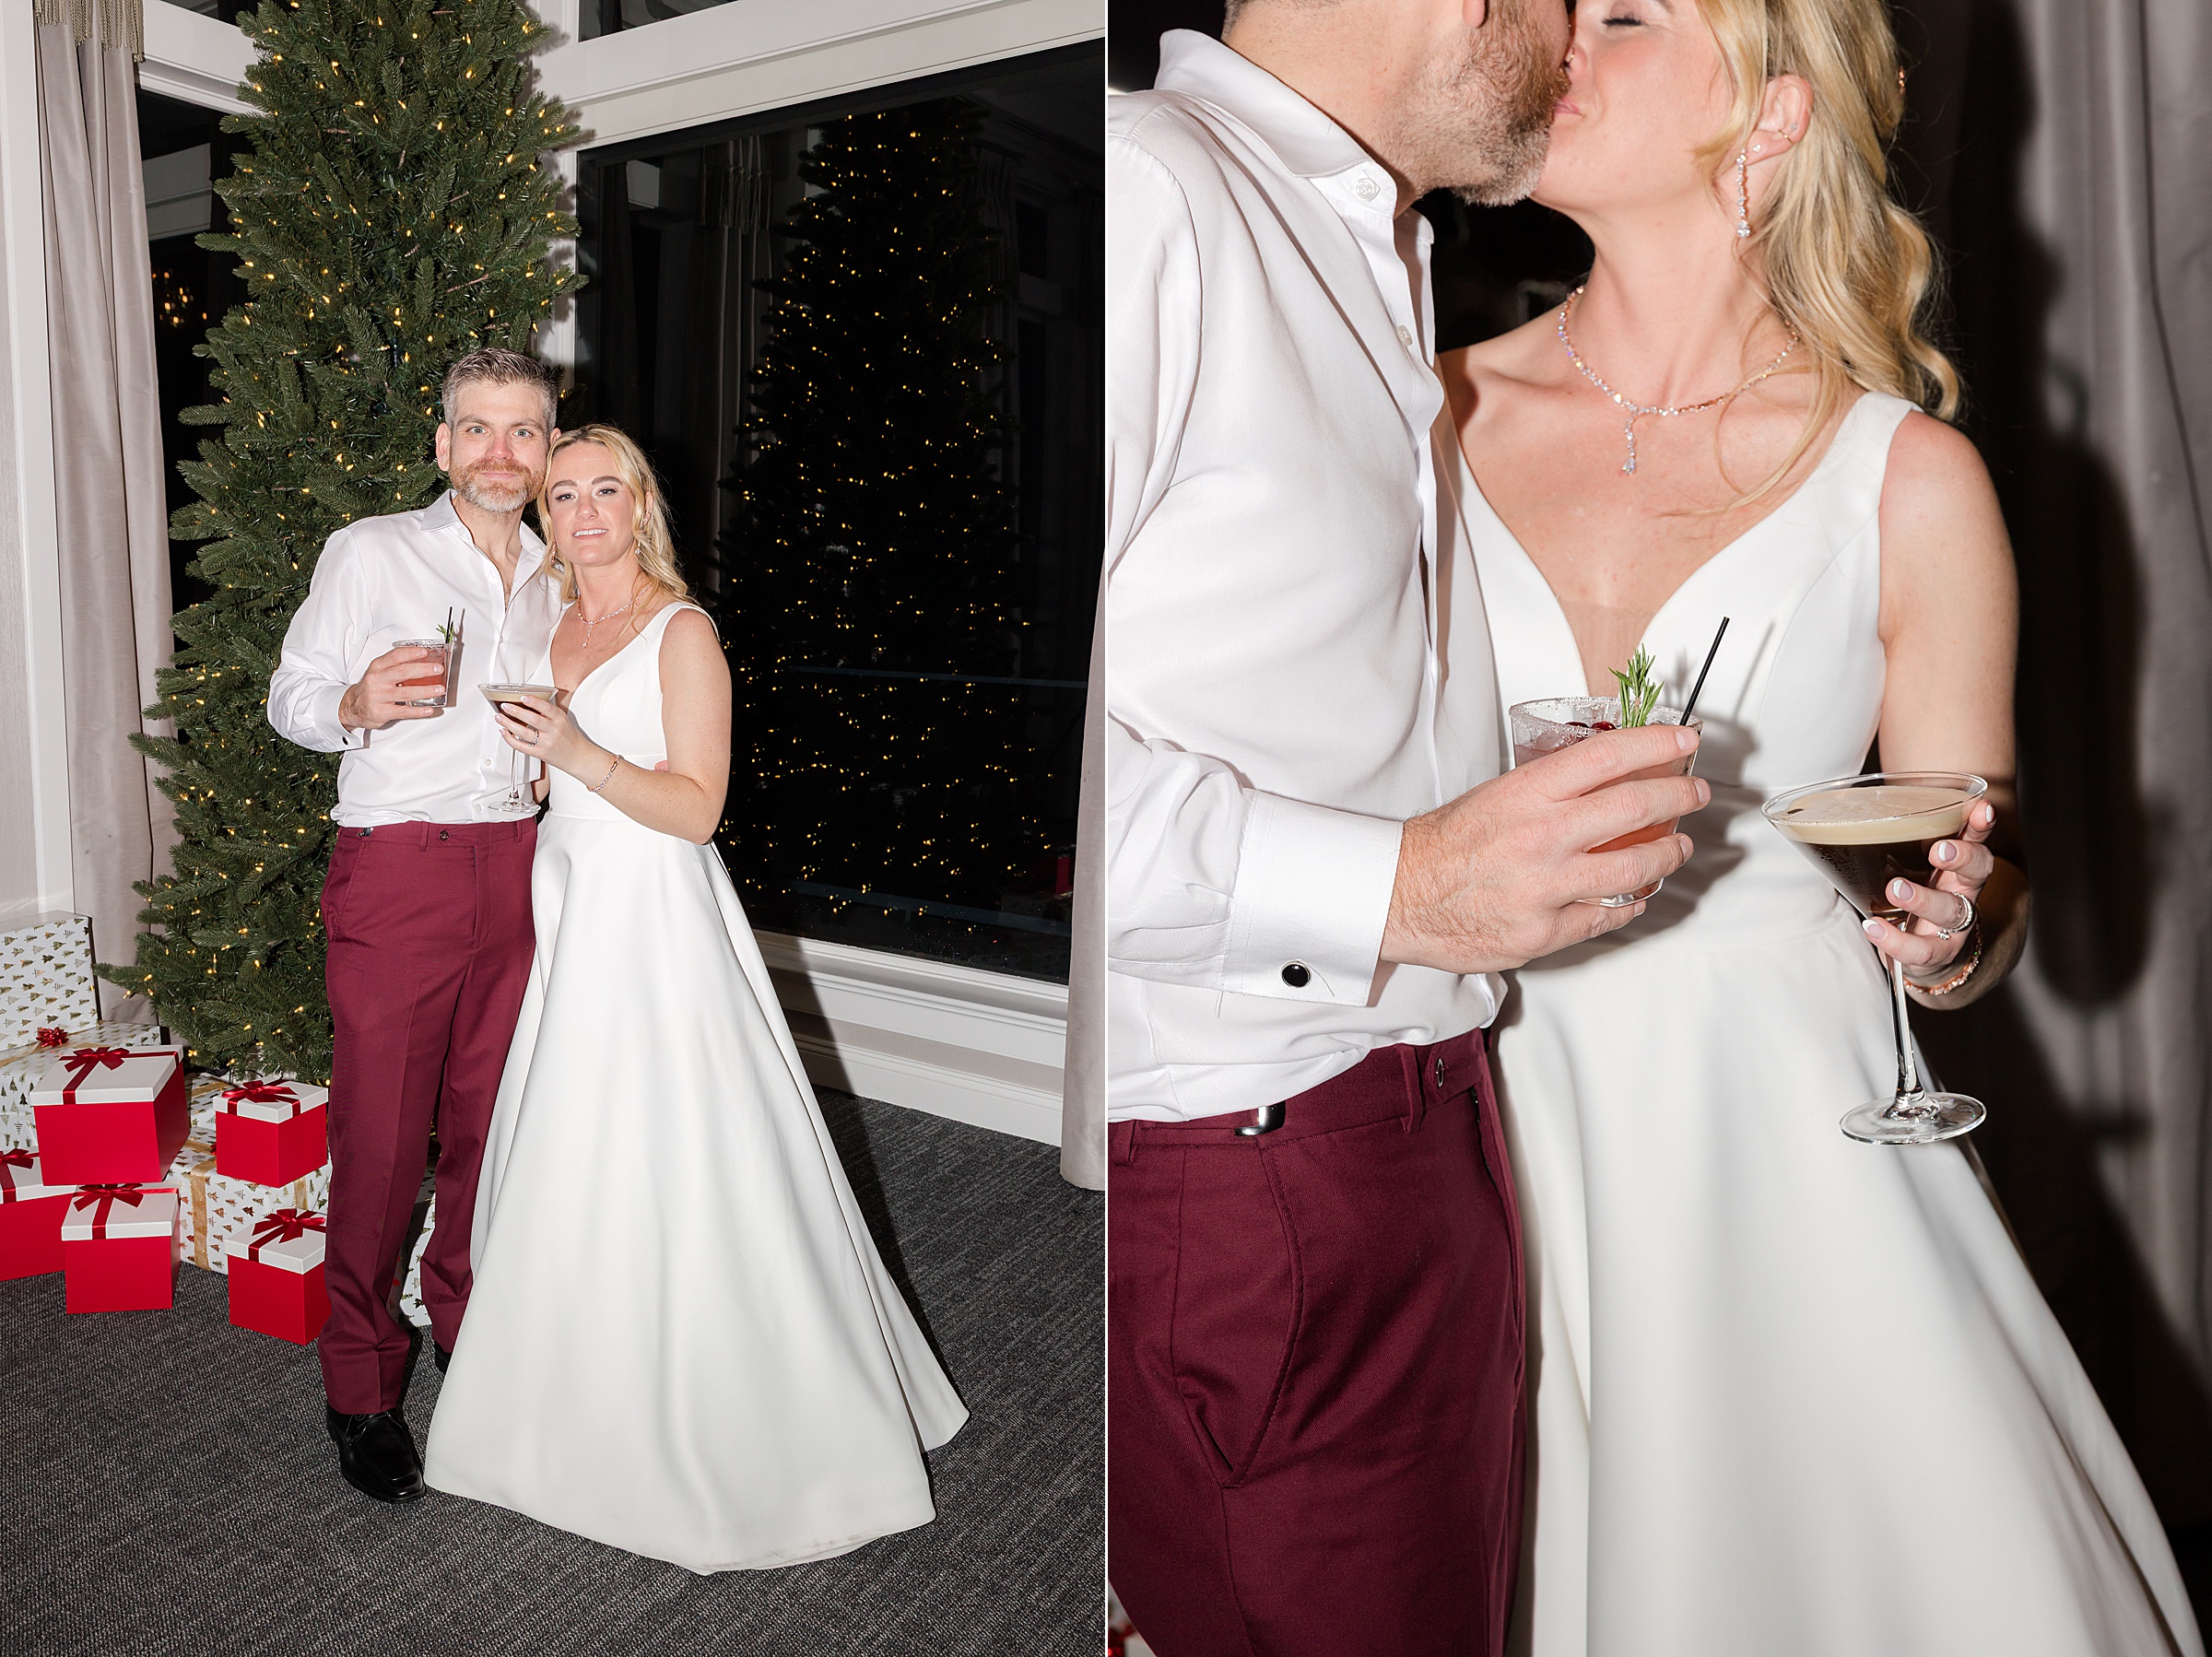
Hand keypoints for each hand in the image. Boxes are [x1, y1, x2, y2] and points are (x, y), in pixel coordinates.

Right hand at [338, 645, 443, 729]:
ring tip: (439, 689)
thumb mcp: (379, 672)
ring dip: (425, 691)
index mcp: (378, 667)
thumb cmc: (372, 687)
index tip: (425, 651)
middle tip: (438, 669)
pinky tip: (429, 709)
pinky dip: (418, 711)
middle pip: (402, 672)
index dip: (411, 653)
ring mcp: (378, 696)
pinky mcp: (381, 712)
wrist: (353, 706)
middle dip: (423, 670)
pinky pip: (403, 712)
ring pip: (405, 692)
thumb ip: (397, 666)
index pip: (395, 656)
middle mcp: (377, 680)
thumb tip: (425, 661)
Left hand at [494, 692, 602, 779]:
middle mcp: (553, 731)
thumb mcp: (563, 721)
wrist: (577, 756)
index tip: (523, 697)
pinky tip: (504, 732)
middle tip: (505, 706)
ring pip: (524, 733)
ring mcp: (546, 743)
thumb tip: (527, 703)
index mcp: (560, 720)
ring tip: (499, 717)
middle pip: (533, 720)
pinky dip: (509, 739)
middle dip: (516, 712)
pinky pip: (521, 746)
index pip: (547, 708)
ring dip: (508, 724)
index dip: (534, 702)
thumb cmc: (569, 737)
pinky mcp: (540, 753)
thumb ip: (548, 713)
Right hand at [1382, 724, 1708, 974]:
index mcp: (1527, 795)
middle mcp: (1542, 838)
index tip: (1683, 740)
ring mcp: (1546, 889)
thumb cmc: (1444, 846)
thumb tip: (1607, 776)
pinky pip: (1605, 917)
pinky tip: (1636, 895)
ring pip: (1634, 870)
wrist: (1401, 896)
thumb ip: (1551, 788)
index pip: (1608, 756)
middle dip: (1678, 796)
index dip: (1656, 743)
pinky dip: (1628, 904)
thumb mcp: (1497, 795)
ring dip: (1666, 855)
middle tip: (1693, 794)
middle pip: (1635, 808)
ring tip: (1676, 847)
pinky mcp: (1544, 932)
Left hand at [1862, 797, 1994, 981]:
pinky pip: (1920, 950)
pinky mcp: (1935, 953)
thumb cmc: (1914, 896)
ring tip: (1895, 889)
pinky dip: (1895, 940)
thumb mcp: (1907, 867)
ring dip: (1923, 899)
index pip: (1976, 839)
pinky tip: (1874, 927)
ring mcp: (1953, 925)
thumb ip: (1893, 842)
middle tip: (1938, 851)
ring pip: (1950, 911)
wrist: (1925, 955)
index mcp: (1957, 864)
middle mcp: (1962, 891)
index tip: (1982, 808)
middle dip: (1962, 857)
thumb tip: (1845, 806)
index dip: (1981, 824)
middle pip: (1978, 870)